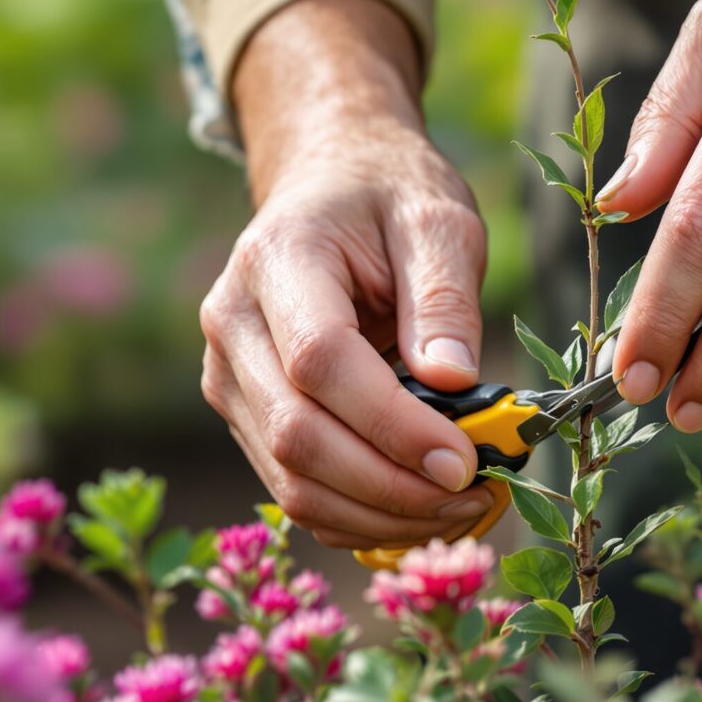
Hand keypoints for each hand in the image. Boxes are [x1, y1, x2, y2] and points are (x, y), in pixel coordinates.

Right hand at [201, 0, 497, 547]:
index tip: (465, 460)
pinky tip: (417, 512)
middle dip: (391, 486)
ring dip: (378, 515)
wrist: (325, 183)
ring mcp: (226, 375)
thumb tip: (454, 382)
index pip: (320, 362)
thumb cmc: (386, 197)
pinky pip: (292, 489)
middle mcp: (232, 323)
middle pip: (296, 436)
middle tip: (475, 496)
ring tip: (458, 510)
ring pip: (289, 480)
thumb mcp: (438, 219)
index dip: (391, 425)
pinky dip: (357, 518)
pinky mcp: (241, 413)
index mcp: (276, 260)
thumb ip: (445, 296)